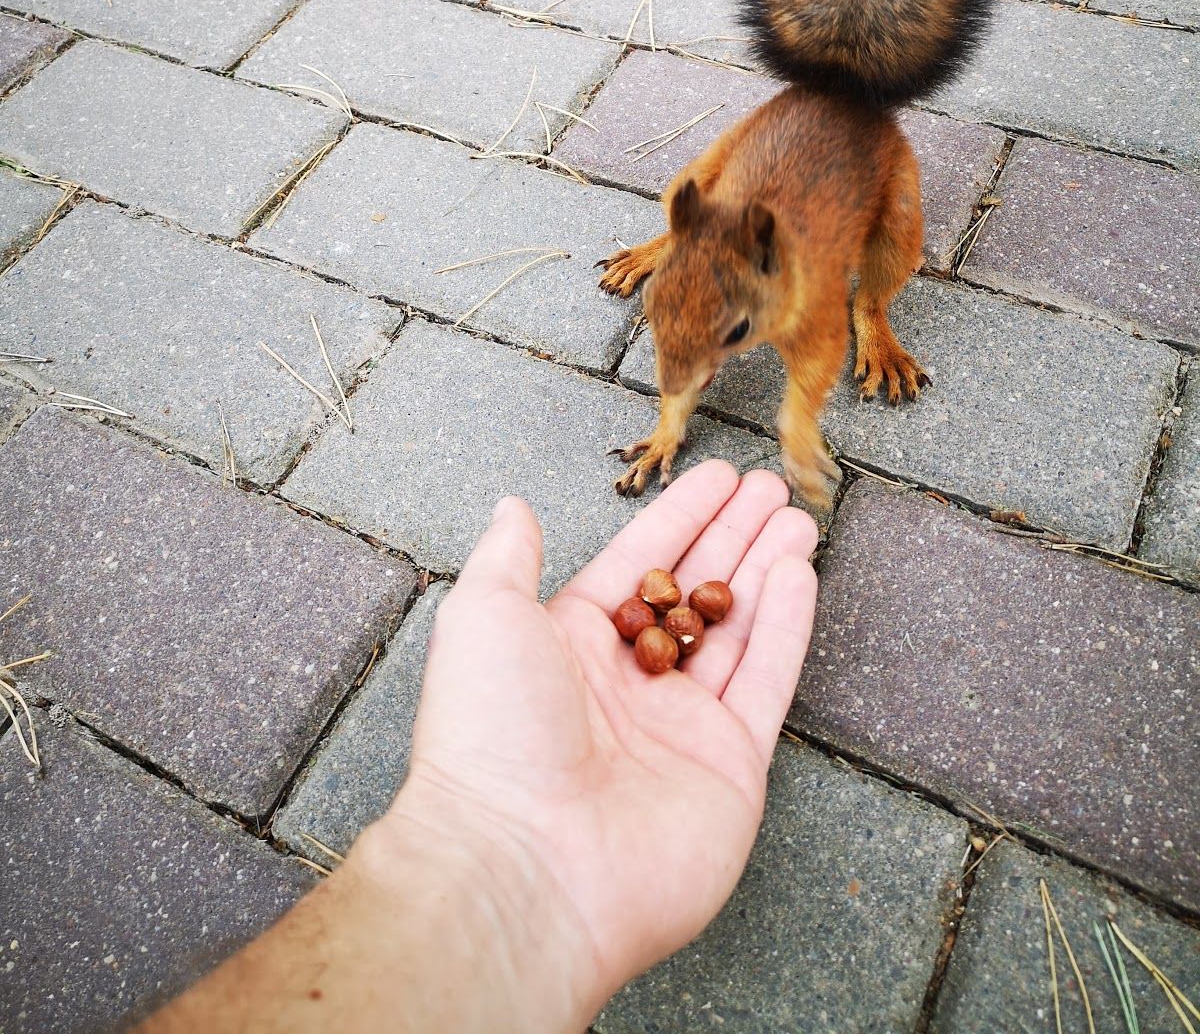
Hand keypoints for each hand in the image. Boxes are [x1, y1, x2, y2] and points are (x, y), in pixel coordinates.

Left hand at [382, 460, 817, 1028]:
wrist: (526, 864)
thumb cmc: (491, 736)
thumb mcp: (484, 618)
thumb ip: (509, 557)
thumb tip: (512, 506)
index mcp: (570, 646)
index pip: (639, 565)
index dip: (680, 518)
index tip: (718, 478)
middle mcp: (627, 685)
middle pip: (694, 592)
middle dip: (733, 537)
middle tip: (770, 489)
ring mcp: (681, 727)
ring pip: (736, 631)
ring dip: (767, 571)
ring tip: (796, 520)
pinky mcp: (727, 767)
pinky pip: (764, 683)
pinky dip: (784, 628)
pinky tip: (797, 575)